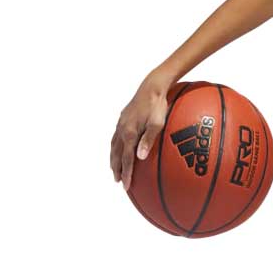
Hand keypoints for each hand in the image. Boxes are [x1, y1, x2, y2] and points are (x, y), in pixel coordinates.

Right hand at [110, 72, 173, 191]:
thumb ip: (148, 140)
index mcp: (129, 133)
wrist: (151, 87)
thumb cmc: (158, 106)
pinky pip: (116, 137)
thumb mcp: (157, 124)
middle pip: (116, 155)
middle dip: (117, 169)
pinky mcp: (123, 119)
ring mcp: (121, 124)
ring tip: (115, 169)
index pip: (126, 159)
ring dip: (114, 159)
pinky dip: (115, 147)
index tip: (126, 186)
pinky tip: (119, 149)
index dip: (126, 174)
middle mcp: (122, 130)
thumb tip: (140, 158)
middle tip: (118, 181)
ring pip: (114, 146)